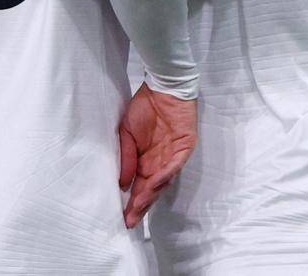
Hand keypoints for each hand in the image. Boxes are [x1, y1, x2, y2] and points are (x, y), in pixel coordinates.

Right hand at [117, 83, 197, 227]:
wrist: (162, 87)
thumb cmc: (144, 107)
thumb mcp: (126, 133)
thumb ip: (126, 158)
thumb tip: (122, 184)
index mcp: (146, 160)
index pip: (139, 186)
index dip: (132, 202)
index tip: (123, 218)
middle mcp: (160, 162)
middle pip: (152, 189)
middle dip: (141, 205)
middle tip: (131, 220)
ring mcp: (173, 156)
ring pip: (164, 181)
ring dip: (152, 193)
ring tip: (139, 205)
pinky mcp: (185, 146)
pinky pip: (175, 164)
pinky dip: (165, 174)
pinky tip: (154, 182)